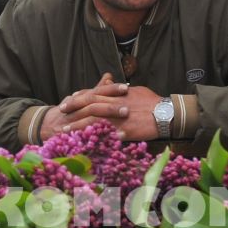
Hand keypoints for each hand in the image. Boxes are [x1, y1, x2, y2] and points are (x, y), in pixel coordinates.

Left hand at [51, 74, 165, 140]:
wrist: (167, 113)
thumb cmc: (153, 102)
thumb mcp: (135, 90)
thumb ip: (119, 88)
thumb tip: (108, 81)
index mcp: (117, 94)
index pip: (93, 93)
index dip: (79, 97)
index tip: (68, 100)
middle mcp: (115, 104)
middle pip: (89, 105)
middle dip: (73, 109)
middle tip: (61, 114)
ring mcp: (120, 118)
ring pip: (94, 120)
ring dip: (78, 125)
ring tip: (66, 131)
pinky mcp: (126, 131)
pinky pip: (107, 136)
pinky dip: (94, 140)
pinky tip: (84, 145)